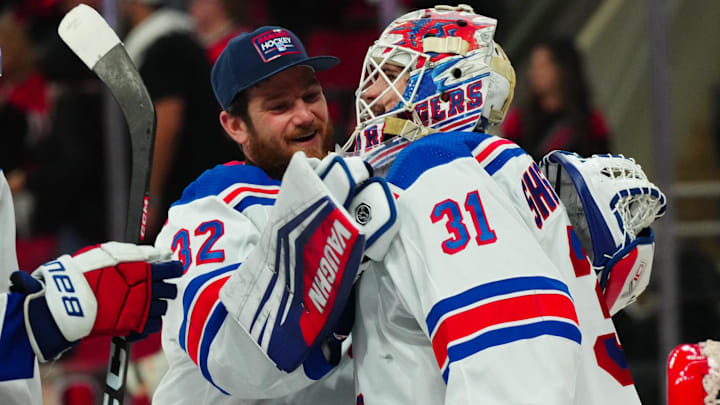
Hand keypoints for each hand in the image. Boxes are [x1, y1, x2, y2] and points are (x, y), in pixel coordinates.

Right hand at [9, 242, 182, 361]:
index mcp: (144, 271)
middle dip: (165, 287)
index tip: (171, 269)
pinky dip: (148, 321)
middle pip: (171, 290)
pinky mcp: (134, 327)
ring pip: (163, 308)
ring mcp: (142, 311)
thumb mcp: (111, 254)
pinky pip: (152, 325)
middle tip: (155, 286)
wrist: (67, 301)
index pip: (172, 269)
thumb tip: (160, 253)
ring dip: (157, 304)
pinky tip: (138, 315)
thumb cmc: (86, 272)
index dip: (173, 269)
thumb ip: (139, 254)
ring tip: (144, 302)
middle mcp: (148, 291)